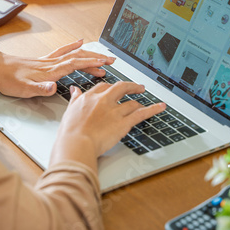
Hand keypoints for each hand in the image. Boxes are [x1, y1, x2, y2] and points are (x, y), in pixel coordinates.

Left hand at [0, 39, 115, 97]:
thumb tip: (53, 87)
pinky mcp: (43, 60)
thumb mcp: (23, 89)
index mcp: (49, 71)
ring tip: (102, 58)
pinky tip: (79, 43)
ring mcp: (48, 60)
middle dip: (96, 58)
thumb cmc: (8, 80)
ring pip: (73, 54)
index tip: (105, 63)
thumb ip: (39, 89)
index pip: (75, 65)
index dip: (91, 63)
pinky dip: (72, 46)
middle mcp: (51, 63)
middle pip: (78, 57)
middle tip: (111, 60)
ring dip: (88, 54)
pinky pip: (62, 51)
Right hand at [50, 82, 165, 170]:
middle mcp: (103, 101)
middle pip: (120, 88)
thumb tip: (75, 90)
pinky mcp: (123, 122)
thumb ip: (75, 99)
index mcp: (89, 98)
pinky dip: (153, 109)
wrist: (76, 143)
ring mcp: (114, 111)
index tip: (114, 89)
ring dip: (139, 102)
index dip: (111, 88)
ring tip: (144, 102)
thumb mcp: (69, 112)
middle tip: (137, 87)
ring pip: (131, 102)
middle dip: (131, 86)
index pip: (103, 87)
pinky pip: (141, 114)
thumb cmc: (70, 133)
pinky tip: (160, 107)